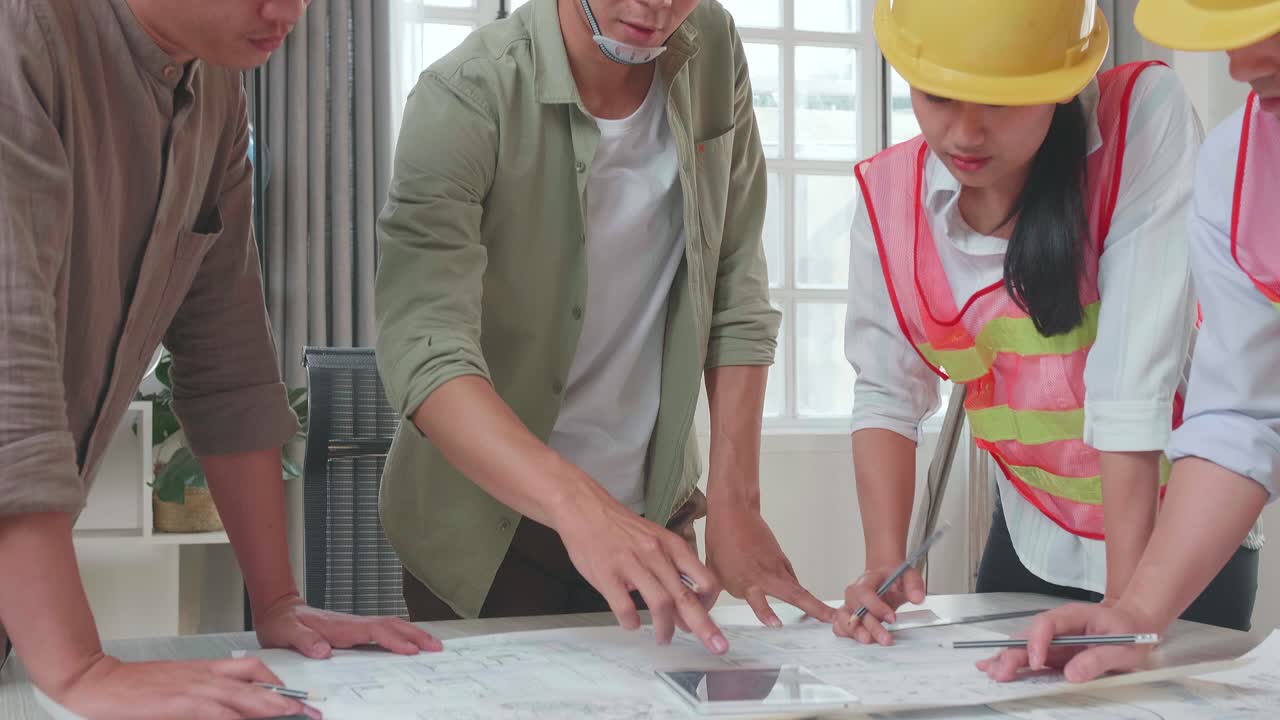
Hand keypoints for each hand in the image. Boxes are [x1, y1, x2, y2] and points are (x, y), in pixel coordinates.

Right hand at [54, 654, 320, 719]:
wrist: (99, 682)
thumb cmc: (136, 688)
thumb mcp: (177, 686)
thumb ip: (205, 694)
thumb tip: (230, 707)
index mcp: (206, 670)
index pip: (253, 670)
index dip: (279, 682)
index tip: (298, 696)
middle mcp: (206, 675)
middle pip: (256, 683)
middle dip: (286, 698)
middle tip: (309, 710)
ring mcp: (194, 687)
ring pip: (242, 695)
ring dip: (270, 706)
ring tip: (292, 713)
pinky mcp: (179, 701)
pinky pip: (214, 711)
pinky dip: (233, 717)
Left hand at [254, 594, 442, 657]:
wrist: (278, 610)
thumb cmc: (282, 622)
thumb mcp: (286, 632)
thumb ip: (304, 640)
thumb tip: (325, 650)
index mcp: (341, 627)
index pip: (375, 632)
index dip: (395, 641)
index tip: (412, 651)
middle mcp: (352, 624)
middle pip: (392, 626)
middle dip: (416, 635)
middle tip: (437, 647)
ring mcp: (355, 626)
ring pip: (391, 627)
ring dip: (413, 635)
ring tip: (431, 645)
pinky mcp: (353, 631)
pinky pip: (383, 633)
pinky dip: (400, 636)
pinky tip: (408, 644)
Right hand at [554, 486, 728, 654]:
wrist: (586, 510)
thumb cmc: (621, 529)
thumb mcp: (656, 540)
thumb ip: (672, 570)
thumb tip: (686, 606)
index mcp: (672, 546)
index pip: (704, 580)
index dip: (709, 604)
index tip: (706, 617)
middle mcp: (656, 555)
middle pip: (686, 597)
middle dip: (703, 626)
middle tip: (716, 646)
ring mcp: (631, 564)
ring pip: (659, 604)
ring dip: (665, 628)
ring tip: (664, 638)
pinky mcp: (608, 574)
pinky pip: (624, 607)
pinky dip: (631, 622)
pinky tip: (631, 624)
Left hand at [706, 506, 832, 626]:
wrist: (734, 511)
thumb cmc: (721, 541)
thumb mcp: (710, 572)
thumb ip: (709, 596)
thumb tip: (695, 613)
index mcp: (743, 580)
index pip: (756, 600)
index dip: (766, 613)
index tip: (776, 626)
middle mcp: (764, 575)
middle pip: (792, 594)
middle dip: (812, 608)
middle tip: (831, 620)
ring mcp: (776, 567)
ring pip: (799, 588)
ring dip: (815, 603)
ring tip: (831, 616)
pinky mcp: (782, 561)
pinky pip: (793, 580)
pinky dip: (802, 594)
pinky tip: (810, 606)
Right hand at [832, 563, 924, 645]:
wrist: (884, 578)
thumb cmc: (892, 577)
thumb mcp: (907, 575)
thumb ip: (913, 585)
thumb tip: (917, 598)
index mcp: (866, 580)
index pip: (864, 592)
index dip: (876, 606)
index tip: (892, 618)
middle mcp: (854, 594)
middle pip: (855, 610)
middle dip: (870, 627)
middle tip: (885, 639)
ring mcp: (849, 606)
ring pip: (843, 619)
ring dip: (855, 632)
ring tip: (870, 641)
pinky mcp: (849, 617)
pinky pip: (839, 626)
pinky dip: (846, 634)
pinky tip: (857, 640)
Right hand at [977, 602, 1161, 682]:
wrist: (1135, 625)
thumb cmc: (1130, 632)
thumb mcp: (1124, 648)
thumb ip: (1098, 659)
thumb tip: (1072, 673)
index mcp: (1073, 616)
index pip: (1047, 624)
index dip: (1037, 642)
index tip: (1036, 663)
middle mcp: (1058, 625)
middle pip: (1028, 635)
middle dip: (1012, 653)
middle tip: (1001, 672)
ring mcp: (1054, 638)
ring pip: (1023, 644)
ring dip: (1006, 657)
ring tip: (990, 670)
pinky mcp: (1053, 651)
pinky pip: (1029, 655)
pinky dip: (1011, 661)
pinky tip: (994, 665)